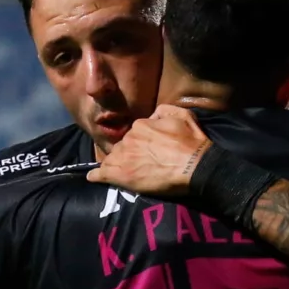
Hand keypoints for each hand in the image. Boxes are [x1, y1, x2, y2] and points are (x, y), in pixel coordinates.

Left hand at [87, 105, 210, 195]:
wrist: (195, 166)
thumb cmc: (192, 142)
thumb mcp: (183, 115)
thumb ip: (164, 110)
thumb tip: (152, 115)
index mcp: (141, 125)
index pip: (133, 133)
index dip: (140, 143)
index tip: (148, 150)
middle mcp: (129, 138)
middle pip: (122, 146)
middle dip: (129, 153)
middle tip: (142, 163)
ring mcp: (122, 157)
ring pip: (112, 159)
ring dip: (118, 164)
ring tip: (127, 173)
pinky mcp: (120, 175)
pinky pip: (100, 174)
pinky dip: (97, 176)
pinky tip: (93, 178)